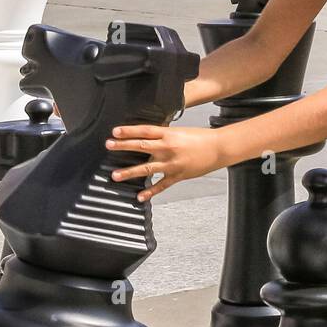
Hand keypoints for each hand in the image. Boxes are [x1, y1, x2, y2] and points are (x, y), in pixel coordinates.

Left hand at [106, 125, 225, 201]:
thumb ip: (163, 135)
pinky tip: (139, 196)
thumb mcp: (180, 132)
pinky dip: (150, 192)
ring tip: (115, 175)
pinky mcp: (178, 175)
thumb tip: (145, 137)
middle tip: (108, 146)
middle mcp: (169, 148)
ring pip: (147, 168)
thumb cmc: (200, 138)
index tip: (114, 131)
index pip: (145, 131)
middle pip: (142, 146)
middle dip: (123, 146)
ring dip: (129, 172)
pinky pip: (161, 185)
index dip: (129, 131)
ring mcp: (172, 164)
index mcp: (169, 135)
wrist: (218, 148)